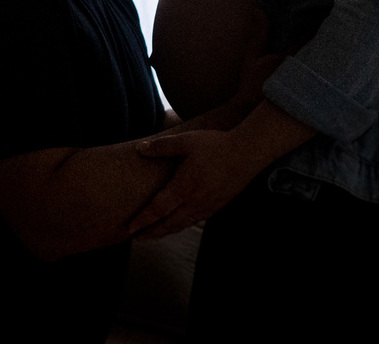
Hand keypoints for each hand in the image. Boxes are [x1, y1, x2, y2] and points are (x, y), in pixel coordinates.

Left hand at [127, 129, 262, 237]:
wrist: (248, 153)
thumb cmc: (216, 145)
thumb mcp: (186, 141)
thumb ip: (162, 146)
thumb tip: (140, 149)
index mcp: (184, 187)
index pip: (158, 210)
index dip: (143, 221)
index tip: (130, 229)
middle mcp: (195, 202)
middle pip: (168, 224)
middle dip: (151, 232)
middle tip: (136, 238)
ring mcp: (208, 206)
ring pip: (182, 224)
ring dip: (165, 231)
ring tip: (152, 234)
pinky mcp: (217, 206)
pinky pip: (194, 220)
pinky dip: (181, 225)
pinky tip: (177, 223)